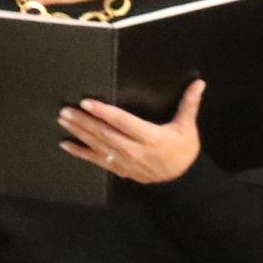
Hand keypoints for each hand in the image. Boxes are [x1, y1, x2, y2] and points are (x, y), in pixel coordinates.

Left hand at [60, 80, 203, 184]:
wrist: (182, 179)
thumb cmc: (183, 150)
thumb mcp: (187, 127)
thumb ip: (189, 104)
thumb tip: (199, 83)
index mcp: (150, 136)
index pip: (122, 121)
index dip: (104, 112)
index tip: (87, 103)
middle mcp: (133, 149)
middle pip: (104, 133)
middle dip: (83, 121)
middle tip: (66, 110)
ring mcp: (124, 161)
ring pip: (97, 145)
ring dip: (79, 132)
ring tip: (64, 120)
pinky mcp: (118, 169)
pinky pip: (96, 160)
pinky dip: (80, 152)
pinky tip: (65, 145)